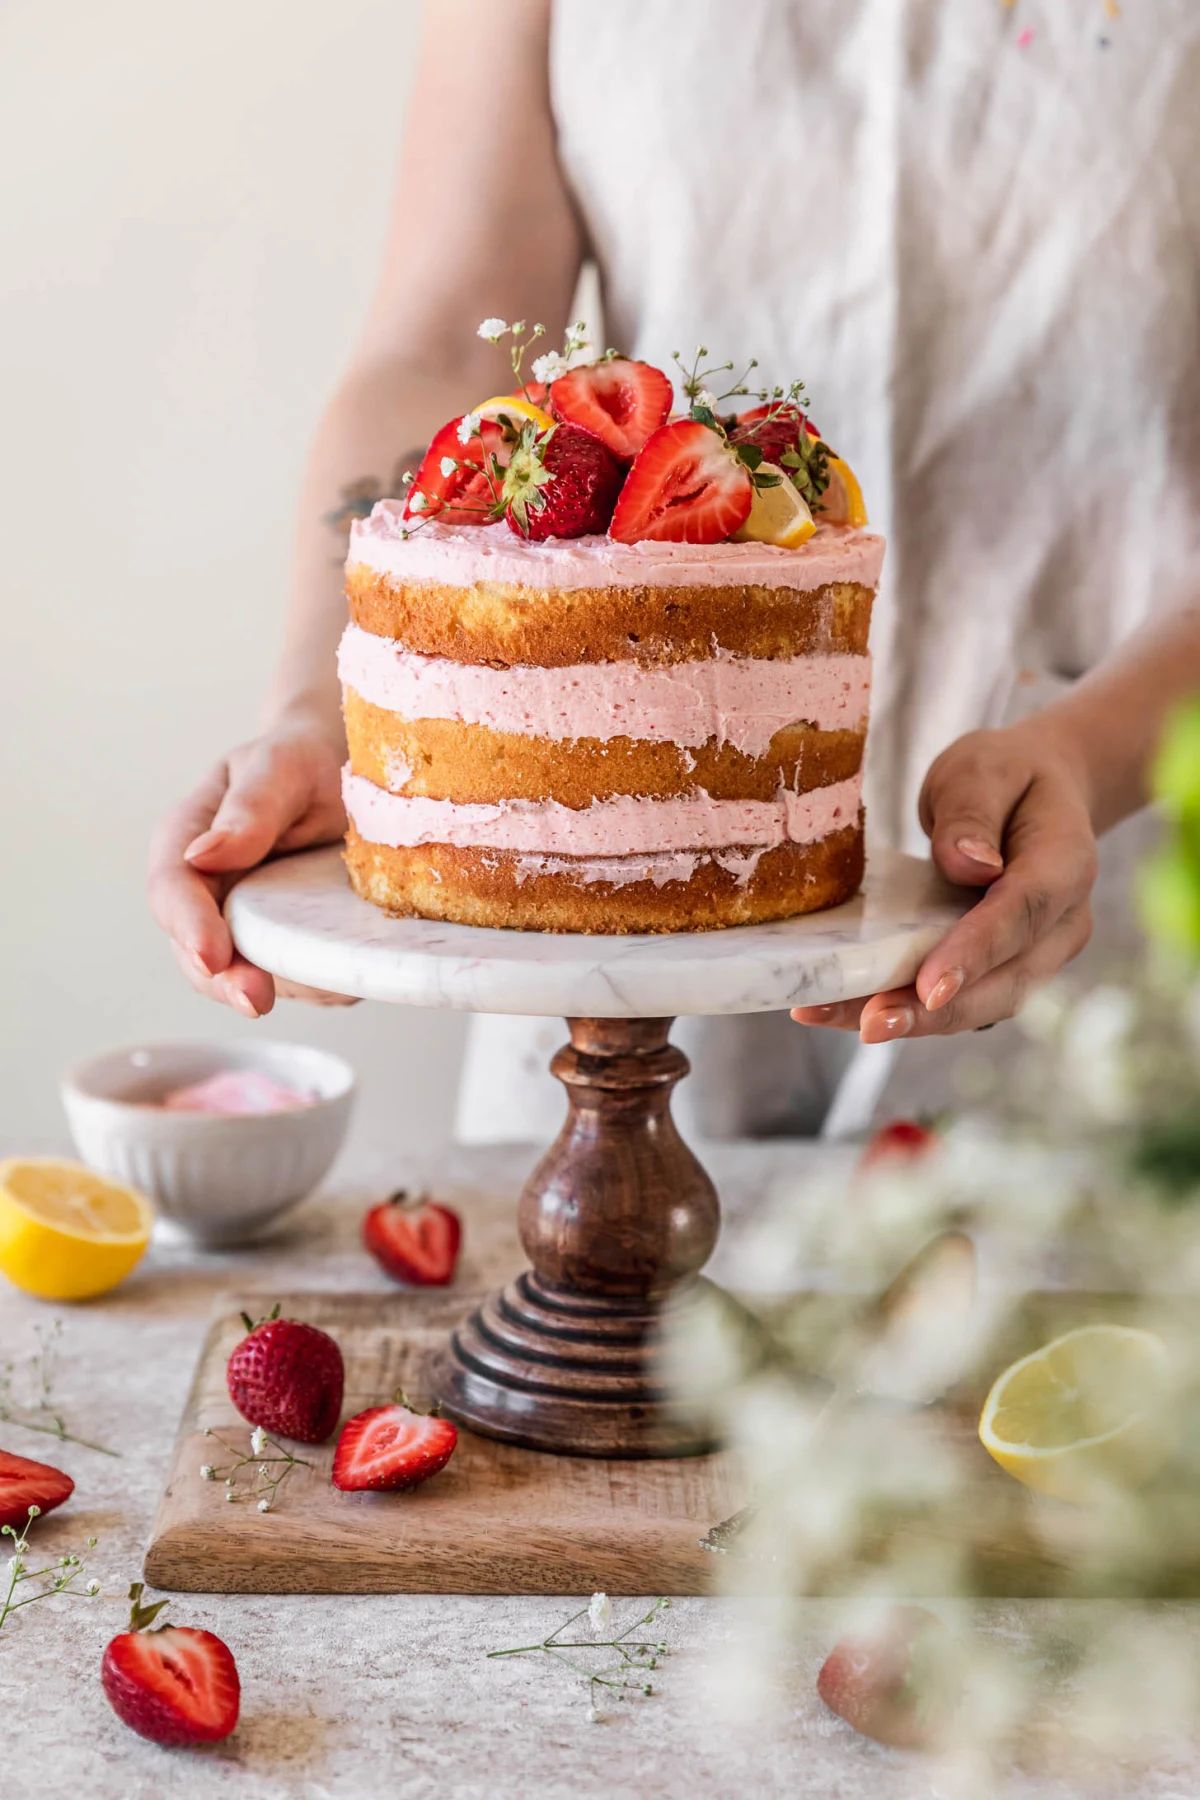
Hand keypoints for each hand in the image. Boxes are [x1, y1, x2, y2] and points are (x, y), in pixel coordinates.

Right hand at [147, 719, 352, 1017]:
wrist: (344, 774)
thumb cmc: (305, 761)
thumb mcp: (282, 766)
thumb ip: (250, 807)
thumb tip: (204, 857)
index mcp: (187, 837)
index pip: (171, 889)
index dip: (188, 926)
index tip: (212, 955)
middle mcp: (205, 889)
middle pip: (194, 949)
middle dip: (223, 980)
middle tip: (257, 1000)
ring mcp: (240, 921)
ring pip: (239, 975)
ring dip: (274, 988)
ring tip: (323, 985)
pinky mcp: (278, 944)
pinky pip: (288, 977)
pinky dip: (312, 984)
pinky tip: (343, 976)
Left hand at [792, 723, 1097, 1041]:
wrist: (1038, 792)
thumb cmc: (1006, 777)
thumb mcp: (983, 769)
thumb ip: (973, 813)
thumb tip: (969, 865)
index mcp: (1066, 864)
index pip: (1022, 915)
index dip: (976, 954)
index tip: (929, 987)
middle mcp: (1063, 923)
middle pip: (1004, 981)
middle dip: (935, 1011)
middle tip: (868, 1025)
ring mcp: (1039, 954)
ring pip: (982, 1003)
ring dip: (914, 1022)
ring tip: (839, 1020)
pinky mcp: (1007, 970)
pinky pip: (962, 998)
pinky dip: (911, 1010)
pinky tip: (849, 1010)